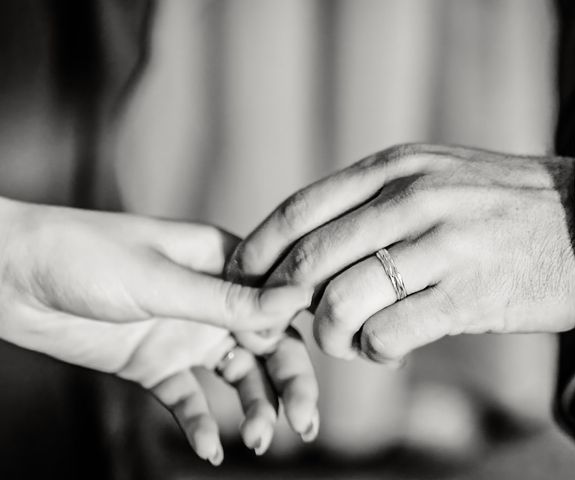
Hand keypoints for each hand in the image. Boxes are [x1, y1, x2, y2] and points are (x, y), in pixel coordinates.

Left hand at [0, 199, 314, 462]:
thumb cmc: (83, 255)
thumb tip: (298, 298)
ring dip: (253, 408)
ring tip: (257, 440)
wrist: (9, 277)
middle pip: (268, 346)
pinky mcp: (155, 365)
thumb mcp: (162, 280)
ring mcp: (185, 334)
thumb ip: (229, 300)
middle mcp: (212, 301)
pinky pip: (189, 399)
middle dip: (290, 385)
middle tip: (303, 424)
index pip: (279, 303)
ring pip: (238, 377)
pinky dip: (202, 423)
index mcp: (223, 264)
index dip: (300, 342)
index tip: (305, 377)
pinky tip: (208, 447)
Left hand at [228, 144, 574, 362]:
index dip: (260, 250)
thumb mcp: (431, 177)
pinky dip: (372, 350)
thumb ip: (371, 201)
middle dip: (280, 301)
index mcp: (395, 167)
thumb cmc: (494, 206)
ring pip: (342, 300)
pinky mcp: (467, 294)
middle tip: (275, 322)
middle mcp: (412, 199)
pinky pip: (388, 333)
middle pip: (310, 259)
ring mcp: (441, 245)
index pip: (301, 210)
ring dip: (328, 333)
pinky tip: (384, 349)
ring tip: (343, 338)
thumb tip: (306, 246)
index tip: (242, 279)